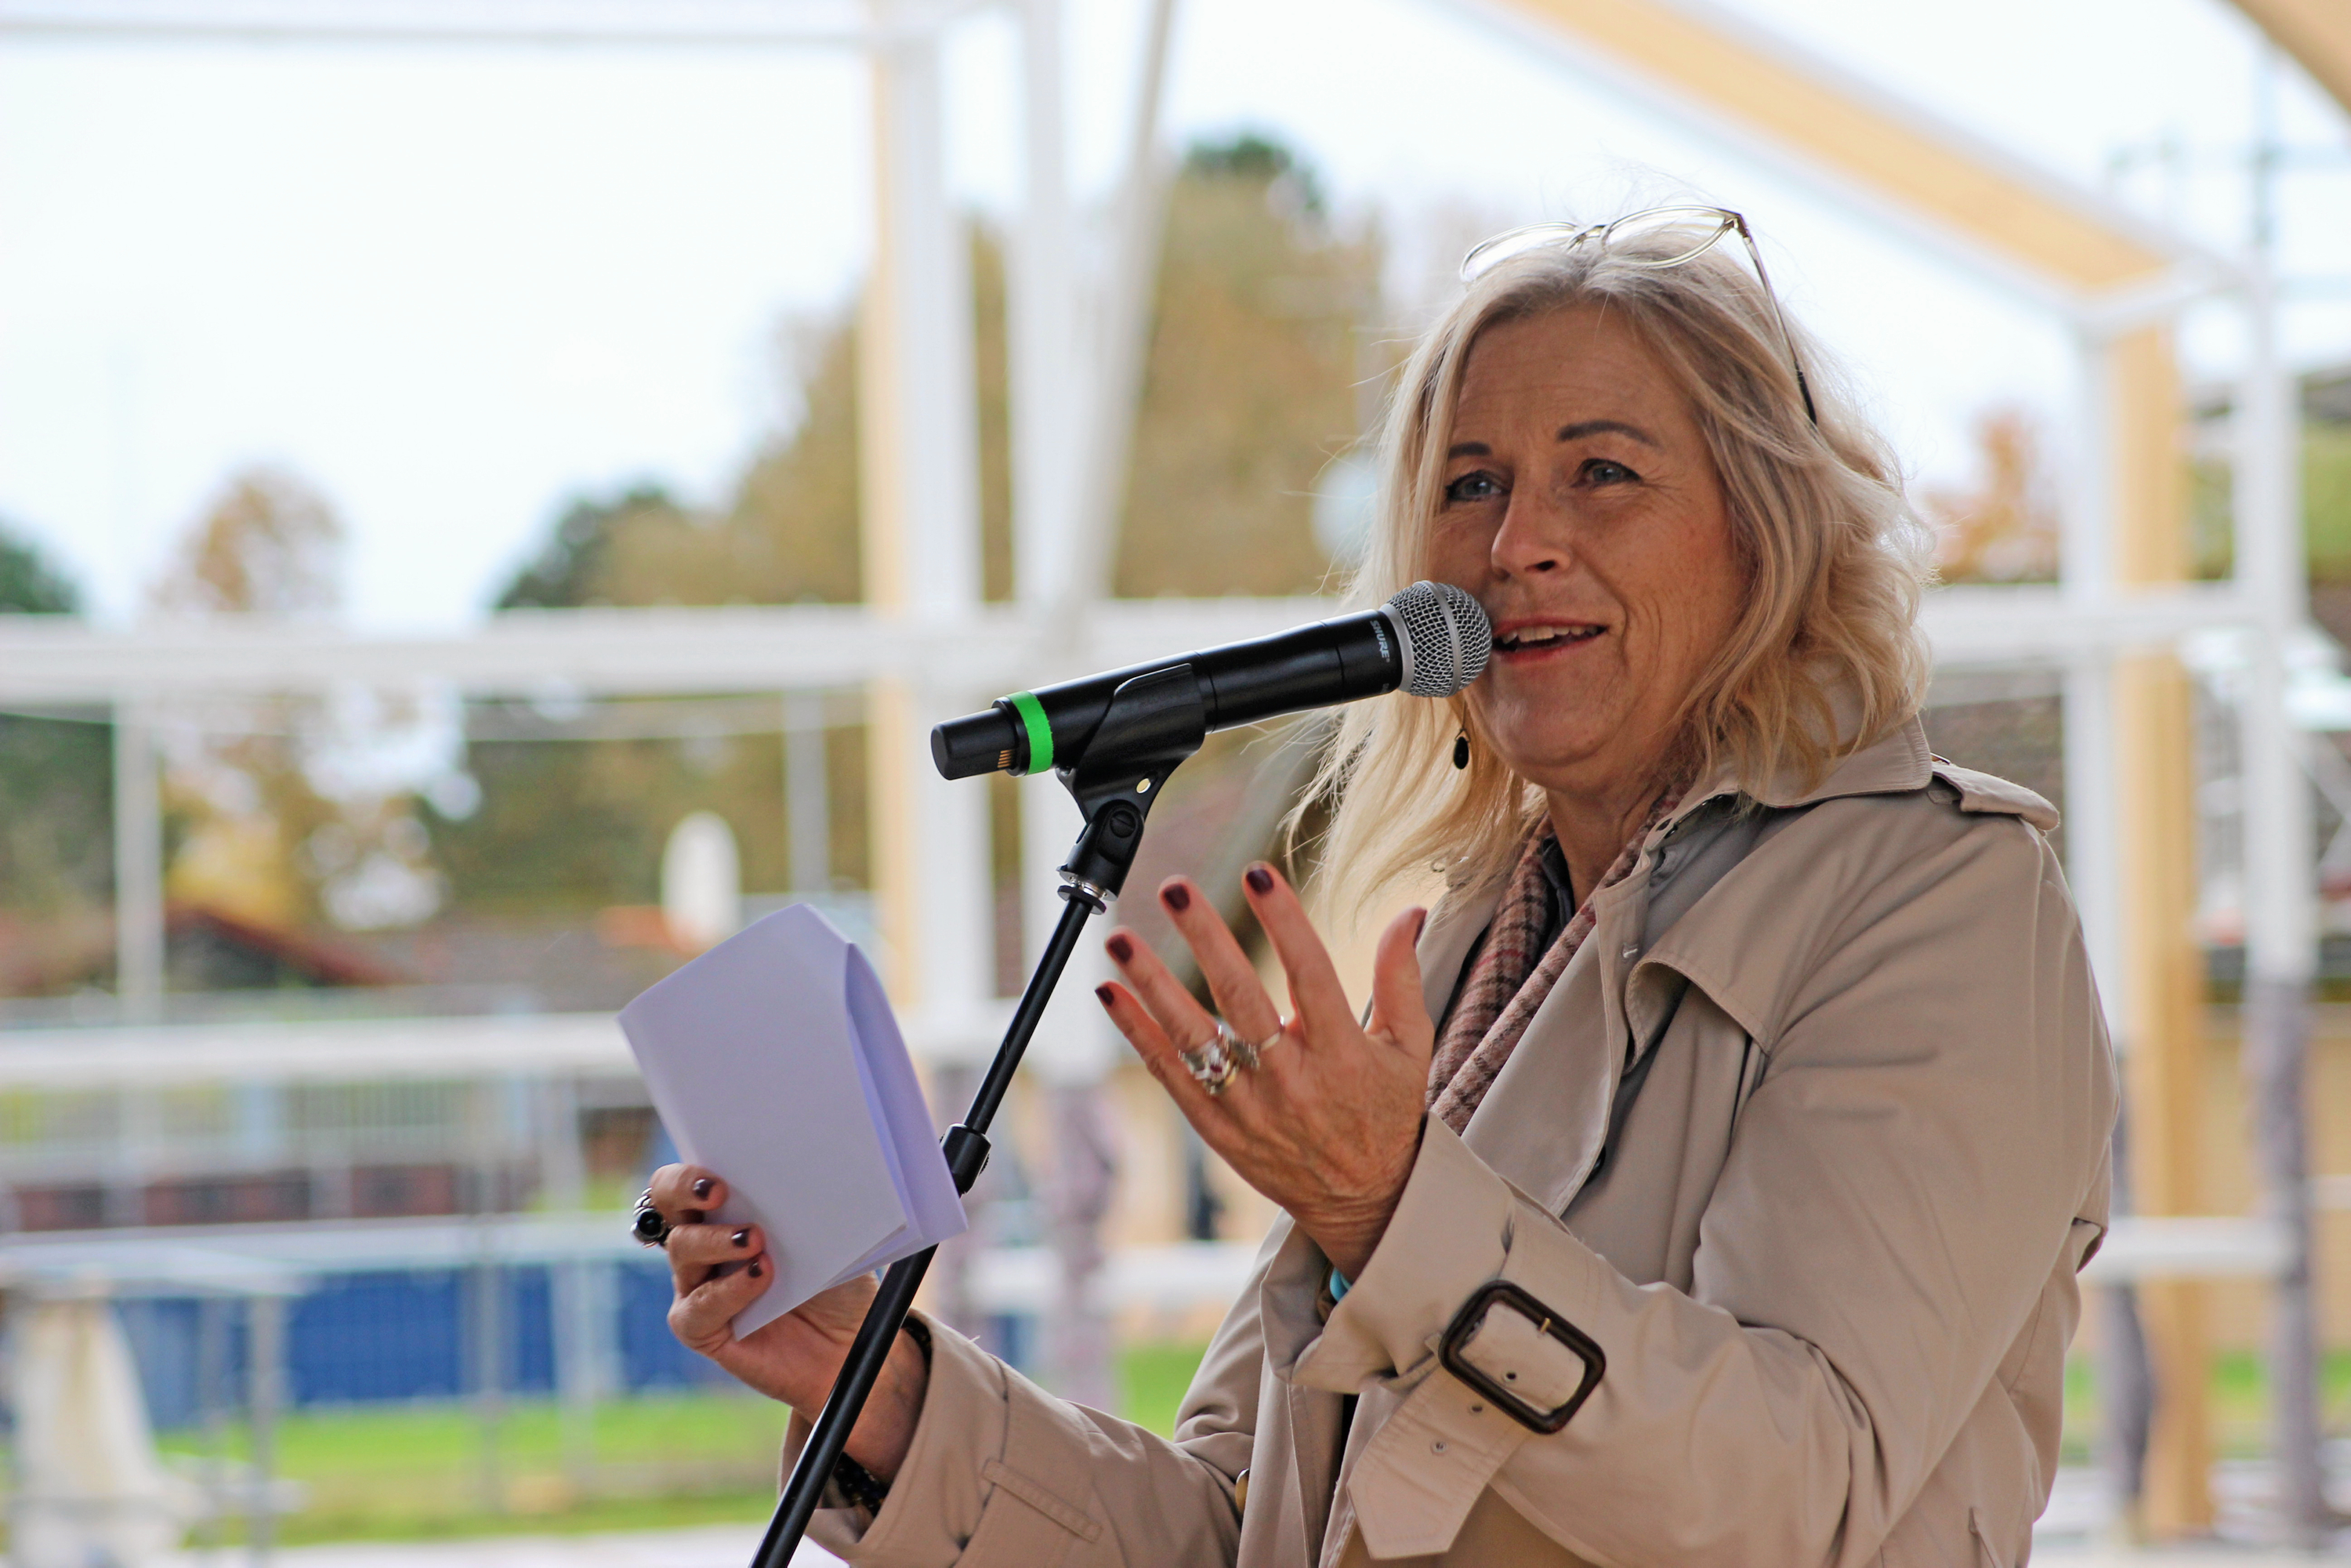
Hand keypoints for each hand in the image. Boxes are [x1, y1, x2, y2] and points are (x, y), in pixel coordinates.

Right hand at [649, 1163, 926, 1478]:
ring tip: (757, 1241)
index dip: (690, 1170)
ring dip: (716, 1240)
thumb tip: (801, 1174)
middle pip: (668, 1204)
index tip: (719, 1169)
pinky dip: (728, 1291)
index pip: (687, 1180)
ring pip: (682, 1249)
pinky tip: (760, 1278)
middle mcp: (703, 1242)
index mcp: (727, 1210)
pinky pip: (698, 1308)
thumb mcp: (830, 1236)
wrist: (851, 1344)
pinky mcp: (703, 1329)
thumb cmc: (836, 1282)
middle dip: (684, 1188)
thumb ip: (806, 1206)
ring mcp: (699, 1285)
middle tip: (718, 1191)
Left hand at [1095, 861, 1434, 1279]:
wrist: (1364, 1201)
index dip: (1285, 922)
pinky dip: (1138, 1033)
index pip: (1312, 975)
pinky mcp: (1217, 1127)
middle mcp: (1292, 1081)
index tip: (1259, 872)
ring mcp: (1249, 1107)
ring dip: (1153, 985)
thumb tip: (1409, 911)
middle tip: (1176, 887)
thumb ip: (1402, 979)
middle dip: (1207, 939)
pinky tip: (1110, 991)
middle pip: (1242, 1001)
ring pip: (1194, 1039)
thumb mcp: (1411, 1049)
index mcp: (1344, 1054)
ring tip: (1121, 939)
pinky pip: (1171, 1075)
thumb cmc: (1387, 1113)